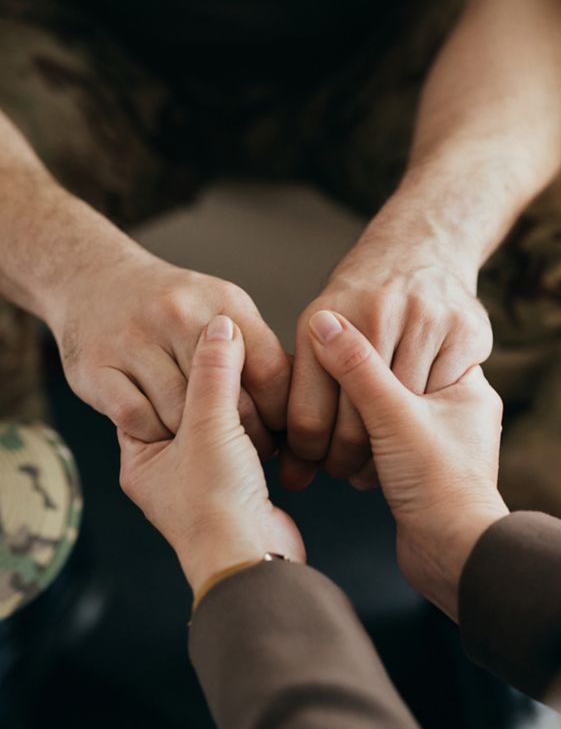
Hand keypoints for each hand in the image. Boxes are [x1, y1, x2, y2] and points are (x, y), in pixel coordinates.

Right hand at [48, 249, 290, 450]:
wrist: (91, 279)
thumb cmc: (167, 306)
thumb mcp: (221, 308)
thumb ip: (256, 348)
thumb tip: (300, 396)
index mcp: (224, 304)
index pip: (271, 373)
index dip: (281, 414)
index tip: (282, 433)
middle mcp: (180, 316)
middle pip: (230, 402)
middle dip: (246, 435)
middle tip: (248, 449)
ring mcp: (135, 341)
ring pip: (182, 417)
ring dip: (196, 440)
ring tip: (206, 444)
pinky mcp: (99, 369)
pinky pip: (138, 420)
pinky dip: (154, 433)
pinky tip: (163, 432)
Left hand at [118, 315, 304, 594]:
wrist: (253, 560)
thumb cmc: (216, 506)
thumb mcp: (209, 426)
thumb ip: (214, 373)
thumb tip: (221, 325)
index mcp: (142, 458)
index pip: (148, 395)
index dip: (172, 364)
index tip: (195, 335)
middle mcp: (169, 470)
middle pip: (188, 407)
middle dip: (213, 382)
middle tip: (232, 349)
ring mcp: (205, 480)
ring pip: (221, 425)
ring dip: (241, 405)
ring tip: (257, 379)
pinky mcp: (240, 486)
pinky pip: (246, 444)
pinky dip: (260, 428)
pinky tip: (274, 410)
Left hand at [286, 203, 491, 487]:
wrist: (423, 246)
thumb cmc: (363, 302)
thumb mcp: (319, 328)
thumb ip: (304, 390)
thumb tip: (292, 472)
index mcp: (324, 320)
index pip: (309, 417)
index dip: (309, 454)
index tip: (312, 464)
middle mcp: (375, 315)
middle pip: (357, 426)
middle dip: (347, 461)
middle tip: (345, 471)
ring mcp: (426, 320)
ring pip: (404, 418)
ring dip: (390, 451)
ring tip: (378, 458)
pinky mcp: (466, 330)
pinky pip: (443, 398)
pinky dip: (429, 421)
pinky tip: (417, 429)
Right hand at [308, 310, 507, 617]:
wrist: (454, 557)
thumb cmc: (439, 485)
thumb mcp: (393, 415)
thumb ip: (357, 368)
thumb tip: (324, 322)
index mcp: (467, 386)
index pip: (412, 345)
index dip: (369, 344)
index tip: (331, 344)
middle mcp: (457, 411)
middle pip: (394, 380)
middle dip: (356, 392)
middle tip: (324, 389)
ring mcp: (437, 443)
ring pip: (383, 415)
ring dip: (353, 424)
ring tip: (329, 432)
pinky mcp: (417, 471)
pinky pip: (379, 444)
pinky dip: (358, 447)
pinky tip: (339, 453)